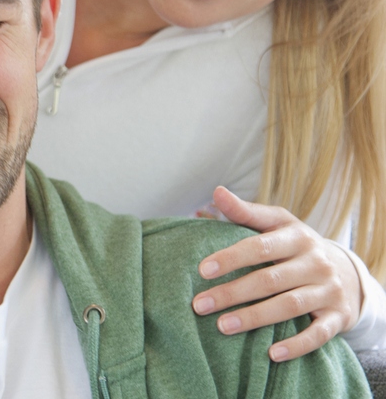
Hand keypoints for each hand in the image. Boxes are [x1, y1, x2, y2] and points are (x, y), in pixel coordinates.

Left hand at [191, 187, 361, 361]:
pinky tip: (272, 353)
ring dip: (254, 317)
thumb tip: (216, 192)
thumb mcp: (276, 224)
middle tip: (199, 305)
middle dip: (232, 293)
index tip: (202, 270)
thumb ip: (245, 212)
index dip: (231, 258)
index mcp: (297, 236)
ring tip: (221, 326)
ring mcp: (328, 290)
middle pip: (269, 279)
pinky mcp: (338, 316)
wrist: (347, 271)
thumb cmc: (296, 246)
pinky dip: (297, 345)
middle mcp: (315, 262)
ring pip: (289, 305)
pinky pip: (318, 334)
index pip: (260, 246)